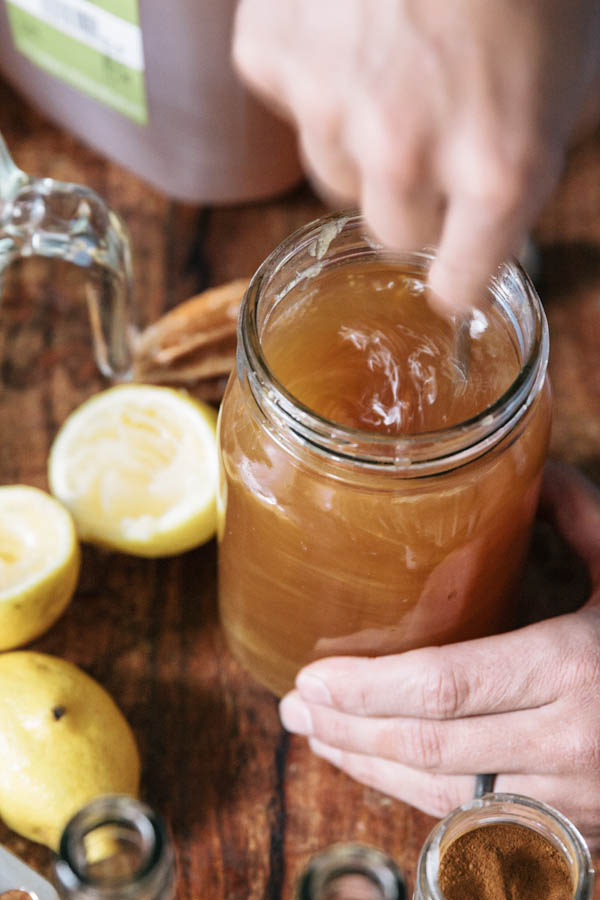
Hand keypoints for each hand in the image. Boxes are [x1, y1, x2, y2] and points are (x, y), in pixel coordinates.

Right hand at [233, 0, 599, 311]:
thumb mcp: (569, 78)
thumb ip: (522, 165)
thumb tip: (488, 219)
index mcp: (500, 166)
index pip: (459, 285)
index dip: (456, 279)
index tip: (450, 276)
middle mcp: (407, 152)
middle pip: (391, 235)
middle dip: (413, 200)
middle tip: (429, 138)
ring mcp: (328, 105)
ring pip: (334, 171)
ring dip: (360, 138)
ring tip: (392, 61)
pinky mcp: (268, 56)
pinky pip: (288, 102)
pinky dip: (314, 75)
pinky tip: (347, 23)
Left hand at [279, 463, 599, 844]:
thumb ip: (583, 518)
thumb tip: (532, 472)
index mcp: (575, 670)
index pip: (448, 689)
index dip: (370, 692)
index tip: (310, 681)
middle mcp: (568, 744)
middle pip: (433, 747)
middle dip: (351, 732)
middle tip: (294, 710)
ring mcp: (572, 799)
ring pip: (446, 795)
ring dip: (371, 768)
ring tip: (318, 739)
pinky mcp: (575, 827)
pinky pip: (478, 817)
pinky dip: (416, 794)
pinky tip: (381, 768)